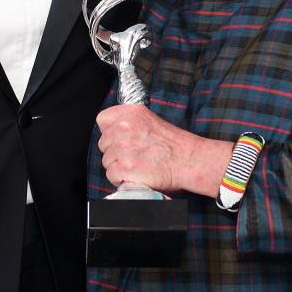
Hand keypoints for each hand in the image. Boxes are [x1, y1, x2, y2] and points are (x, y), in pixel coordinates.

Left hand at [96, 105, 231, 198]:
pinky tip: (135, 175)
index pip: (102, 120)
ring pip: (107, 161)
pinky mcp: (125, 167)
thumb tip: (114, 133)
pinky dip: (121, 179)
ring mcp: (124, 147)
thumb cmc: (174, 144)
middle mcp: (124, 127)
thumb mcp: (150, 121)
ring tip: (137, 166)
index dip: (109, 132)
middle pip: (104, 143)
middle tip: (133, 155)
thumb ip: (130, 123)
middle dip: (115, 152)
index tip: (118, 139)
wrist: (189, 160)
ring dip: (118, 166)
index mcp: (131, 113)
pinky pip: (111, 175)